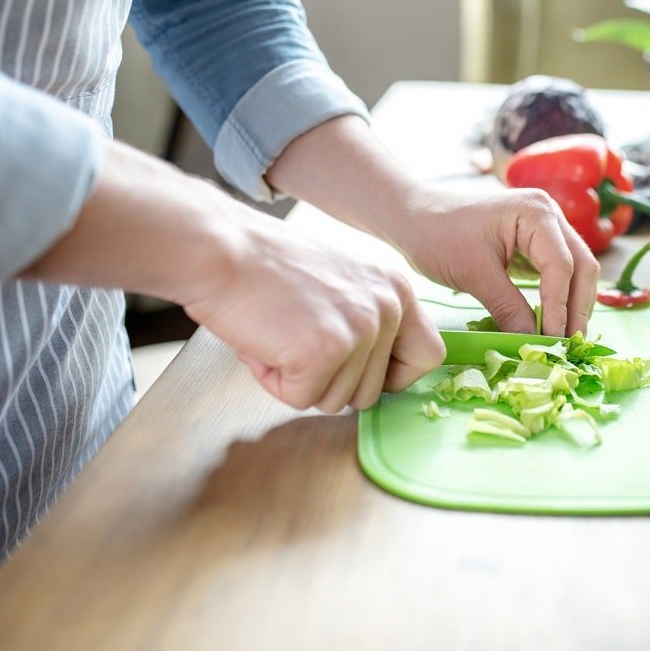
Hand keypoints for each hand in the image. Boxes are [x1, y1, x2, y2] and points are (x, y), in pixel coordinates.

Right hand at [181, 215, 445, 411]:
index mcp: (397, 288)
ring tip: (277, 334)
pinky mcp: (325, 352)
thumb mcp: (340, 284)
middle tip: (293, 338)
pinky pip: (302, 398)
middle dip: (328, 380)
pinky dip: (274, 381)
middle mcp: (388, 308)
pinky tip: (264, 342)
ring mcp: (360, 330)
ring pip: (337, 401)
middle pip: (373, 391)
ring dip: (299, 380)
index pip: (428, 355)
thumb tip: (373, 373)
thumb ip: (366, 320)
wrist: (221, 249)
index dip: (394, 375)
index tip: (359, 370)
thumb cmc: (265, 268)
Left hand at [391, 186, 599, 336]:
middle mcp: (549, 215)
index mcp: (536, 212)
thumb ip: (508, 308)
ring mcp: (546, 228)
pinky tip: (552, 323)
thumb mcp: (473, 274)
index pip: (562, 265)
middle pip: (582, 266)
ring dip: (572, 305)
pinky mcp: (536, 243)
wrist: (414, 217)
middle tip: (569, 346)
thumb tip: (533, 343)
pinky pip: (559, 273)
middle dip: (577, 307)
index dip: (560, 306)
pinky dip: (559, 299)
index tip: (552, 340)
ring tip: (562, 341)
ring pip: (576, 271)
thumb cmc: (438, 235)